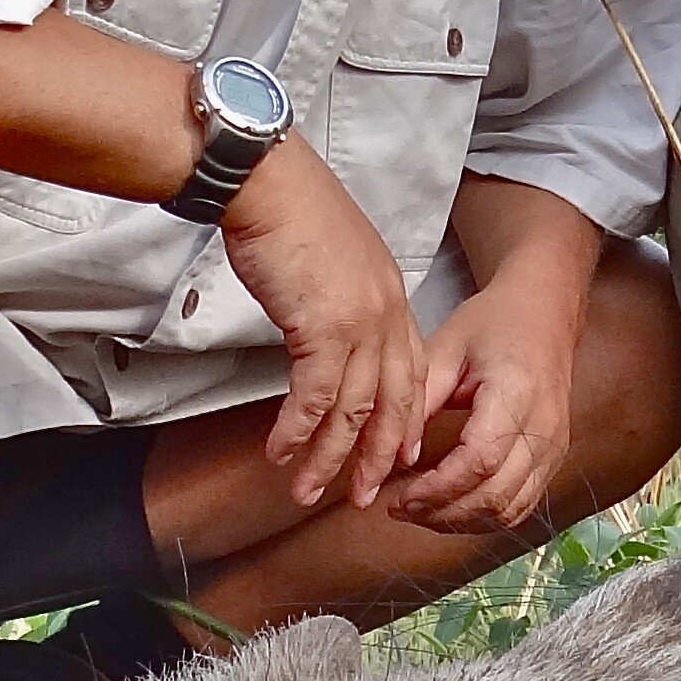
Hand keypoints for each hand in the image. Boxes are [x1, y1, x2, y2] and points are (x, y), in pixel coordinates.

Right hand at [215, 137, 426, 509]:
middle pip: (391, 402)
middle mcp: (386, 314)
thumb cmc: (291, 213)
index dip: (406, 420)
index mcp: (392, 297)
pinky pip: (315, 397)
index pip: (411, 372)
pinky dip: (297, 431)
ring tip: (306, 490)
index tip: (403, 457)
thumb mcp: (335, 261)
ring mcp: (360, 323)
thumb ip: (343, 300)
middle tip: (362, 497)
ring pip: (353, 411)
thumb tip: (326, 332)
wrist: (269, 183)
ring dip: (328, 457)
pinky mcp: (323, 327)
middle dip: (377, 457)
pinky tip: (280, 452)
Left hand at [388, 270, 587, 532]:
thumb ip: (419, 401)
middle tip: (401, 510)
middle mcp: (544, 427)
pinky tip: (452, 506)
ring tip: (421, 510)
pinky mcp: (555, 458)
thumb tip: (391, 456)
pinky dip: (484, 516)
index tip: (399, 497)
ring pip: (509, 509)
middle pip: (495, 496)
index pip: (479, 461)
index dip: (437, 489)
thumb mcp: (445, 348)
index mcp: (516, 393)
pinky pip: (521, 505)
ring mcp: (555, 447)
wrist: (544, 314)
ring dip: (462, 520)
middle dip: (442, 513)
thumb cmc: (493, 326)